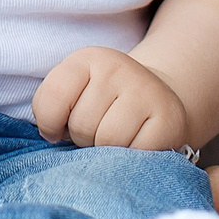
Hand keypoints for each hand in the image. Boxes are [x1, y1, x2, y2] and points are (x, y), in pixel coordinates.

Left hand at [32, 46, 190, 148]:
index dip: (49, 124)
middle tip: (96, 132)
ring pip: (107, 140)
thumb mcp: (74, 92)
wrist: (156, 98)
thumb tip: (52, 137)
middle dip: (82, 139)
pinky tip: (135, 145)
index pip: (53, 97)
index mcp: (88, 58)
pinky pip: (136, 153)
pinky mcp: (169, 119)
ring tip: (113, 140)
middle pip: (81, 124)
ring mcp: (147, 91)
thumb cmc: (103, 103)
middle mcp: (118, 68)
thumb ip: (51, 107)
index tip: (58, 129)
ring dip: (105, 151)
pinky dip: (130, 159)